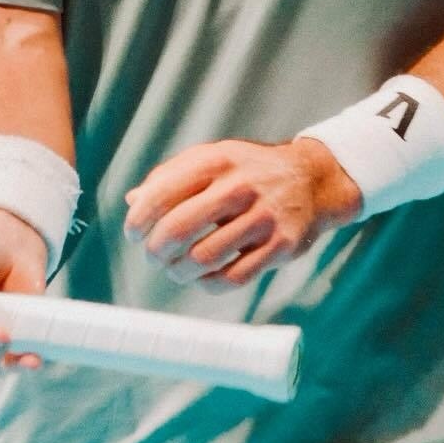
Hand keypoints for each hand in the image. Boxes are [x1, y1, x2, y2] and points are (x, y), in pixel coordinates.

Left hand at [123, 138, 361, 289]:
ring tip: (174, 270)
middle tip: (153, 257)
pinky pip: (233, 277)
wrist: (311, 180)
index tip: (134, 234)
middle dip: (155, 251)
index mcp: (216, 161)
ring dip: (179, 272)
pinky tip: (201, 279)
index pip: (162, 194)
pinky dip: (208, 284)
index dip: (139, 221)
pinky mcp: (280, 246)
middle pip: (179, 229)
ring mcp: (263, 217)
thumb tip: (132, 201)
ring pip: (203, 258)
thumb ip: (171, 176)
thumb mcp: (212, 158)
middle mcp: (239, 186)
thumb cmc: (249, 171)